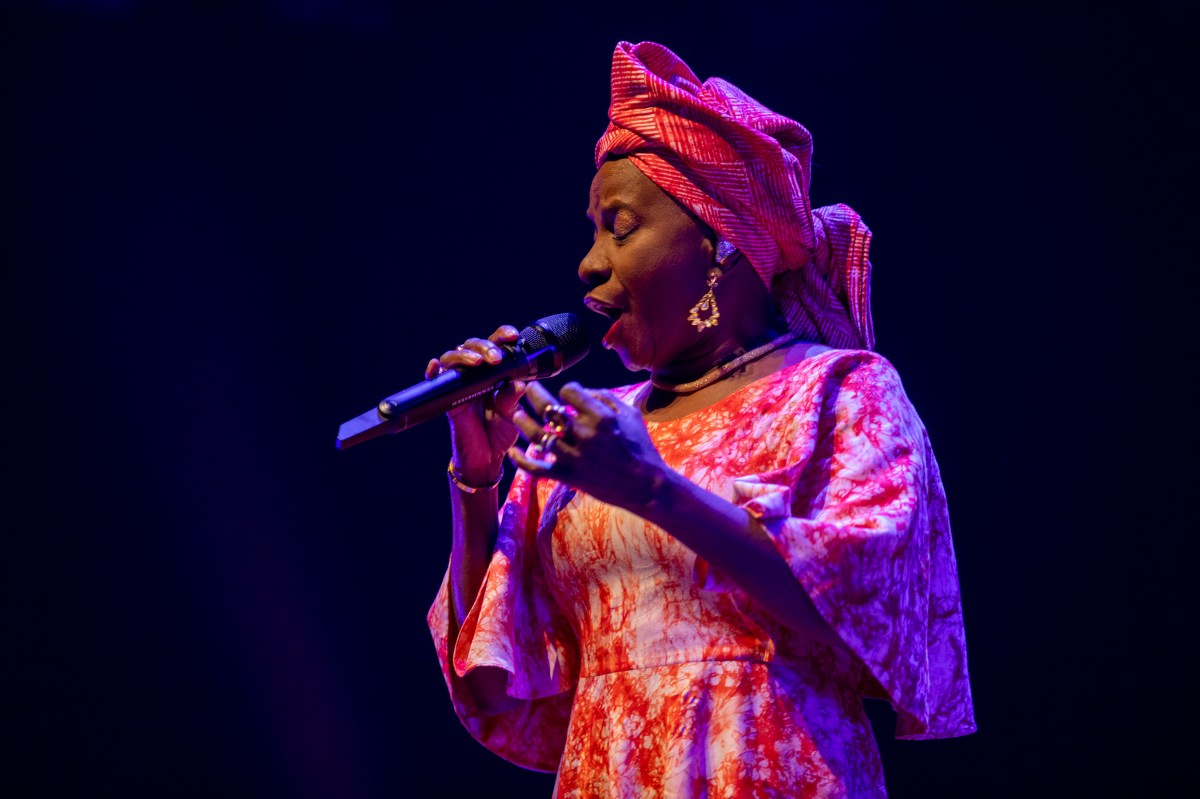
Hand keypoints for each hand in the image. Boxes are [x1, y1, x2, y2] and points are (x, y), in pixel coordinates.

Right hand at [426, 325, 526, 484]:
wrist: (486, 459)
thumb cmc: (499, 433)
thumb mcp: (511, 415)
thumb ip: (512, 399)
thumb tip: (518, 384)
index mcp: (493, 373)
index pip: (495, 346)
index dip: (501, 336)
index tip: (512, 335)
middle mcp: (475, 375)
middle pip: (472, 346)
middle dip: (484, 346)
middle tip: (496, 357)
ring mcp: (459, 386)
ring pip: (453, 358)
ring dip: (463, 355)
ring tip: (476, 362)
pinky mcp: (448, 401)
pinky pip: (437, 382)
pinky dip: (434, 372)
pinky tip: (435, 366)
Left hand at [507, 381, 670, 511]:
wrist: (645, 485)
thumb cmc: (640, 447)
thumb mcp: (630, 414)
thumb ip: (606, 397)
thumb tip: (584, 391)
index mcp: (601, 416)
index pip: (569, 391)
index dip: (565, 390)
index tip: (566, 396)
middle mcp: (584, 434)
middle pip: (548, 408)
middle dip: (535, 394)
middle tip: (528, 388)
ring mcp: (573, 455)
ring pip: (537, 435)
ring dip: (523, 421)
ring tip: (516, 413)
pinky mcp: (567, 475)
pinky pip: (537, 468)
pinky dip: (522, 460)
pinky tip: (513, 451)